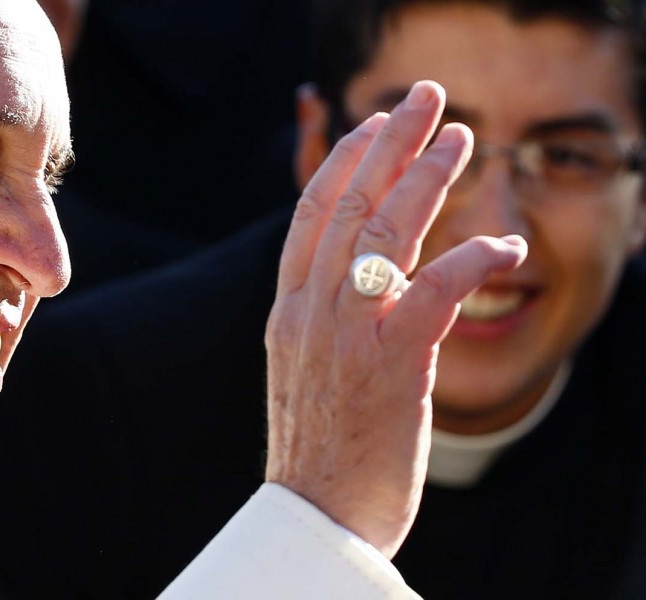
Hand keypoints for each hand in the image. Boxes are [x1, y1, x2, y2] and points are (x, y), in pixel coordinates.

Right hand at [264, 80, 526, 556]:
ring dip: (429, 178)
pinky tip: (505, 245)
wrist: (316, 515)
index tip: (372, 126)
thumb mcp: (302, 367)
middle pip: (349, 205)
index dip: (344, 162)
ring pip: (387, 232)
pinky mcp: (393, 366)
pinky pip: (437, 291)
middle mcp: (310, 312)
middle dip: (388, 142)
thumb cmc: (318, 445)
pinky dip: (474, 260)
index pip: (310, 215)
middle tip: (422, 98)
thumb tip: (352, 275)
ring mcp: (348, 335)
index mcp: (287, 311)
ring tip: (462, 138)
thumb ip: (320, 315)